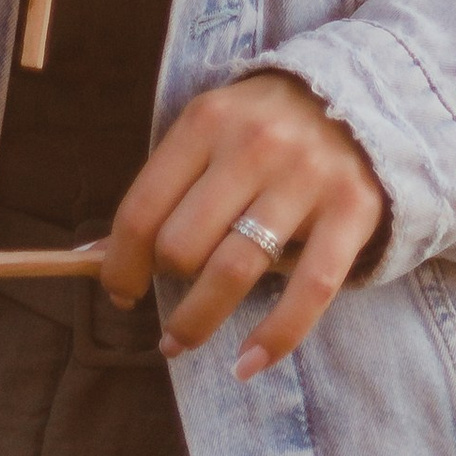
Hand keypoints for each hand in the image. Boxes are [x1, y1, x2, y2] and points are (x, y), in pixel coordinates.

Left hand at [104, 71, 388, 380]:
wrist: (364, 92)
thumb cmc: (266, 123)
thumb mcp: (209, 130)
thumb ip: (163, 186)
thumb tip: (91, 256)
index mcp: (208, 120)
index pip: (142, 209)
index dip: (120, 264)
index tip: (121, 291)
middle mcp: (255, 144)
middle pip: (183, 245)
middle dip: (165, 284)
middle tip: (168, 295)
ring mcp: (306, 177)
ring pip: (234, 271)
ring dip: (197, 321)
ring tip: (180, 342)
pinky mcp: (352, 210)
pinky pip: (308, 290)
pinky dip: (276, 337)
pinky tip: (247, 364)